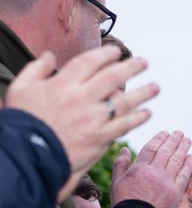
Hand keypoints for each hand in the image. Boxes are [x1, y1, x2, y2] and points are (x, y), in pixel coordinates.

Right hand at [5, 47, 156, 175]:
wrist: (28, 154)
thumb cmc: (23, 121)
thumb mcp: (20, 89)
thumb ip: (36, 69)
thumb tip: (49, 55)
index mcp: (62, 84)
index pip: (90, 63)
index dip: (105, 55)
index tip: (117, 52)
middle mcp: (81, 99)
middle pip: (113, 78)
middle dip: (132, 68)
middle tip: (144, 63)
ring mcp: (93, 119)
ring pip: (124, 102)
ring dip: (143, 93)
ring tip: (155, 87)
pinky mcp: (100, 138)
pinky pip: (124, 125)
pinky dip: (138, 118)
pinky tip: (147, 113)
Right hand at [109, 130, 191, 207]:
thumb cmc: (124, 202)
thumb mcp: (117, 181)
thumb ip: (121, 164)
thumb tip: (124, 149)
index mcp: (139, 168)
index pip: (151, 148)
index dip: (159, 139)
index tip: (165, 133)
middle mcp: (153, 172)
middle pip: (166, 151)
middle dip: (174, 140)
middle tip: (180, 134)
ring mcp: (165, 182)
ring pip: (177, 161)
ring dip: (183, 149)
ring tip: (187, 141)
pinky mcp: (175, 192)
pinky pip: (184, 175)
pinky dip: (189, 165)